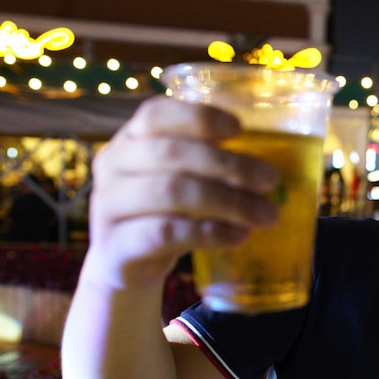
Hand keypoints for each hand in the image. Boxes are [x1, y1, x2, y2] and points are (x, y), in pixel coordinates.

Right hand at [85, 96, 280, 287]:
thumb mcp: (178, 179)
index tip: (239, 129)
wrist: (125, 264)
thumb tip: (270, 166)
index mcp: (129, 140)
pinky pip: (165, 233)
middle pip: (171, 153)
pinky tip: (238, 236)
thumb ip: (208, 163)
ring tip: (265, 215)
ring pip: (172, 192)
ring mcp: (108, 207)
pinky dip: (210, 233)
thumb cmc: (164, 212)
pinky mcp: (115, 247)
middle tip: (271, 180)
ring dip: (228, 202)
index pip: (155, 113)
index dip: (199, 117)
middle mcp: (112, 167)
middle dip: (229, 166)